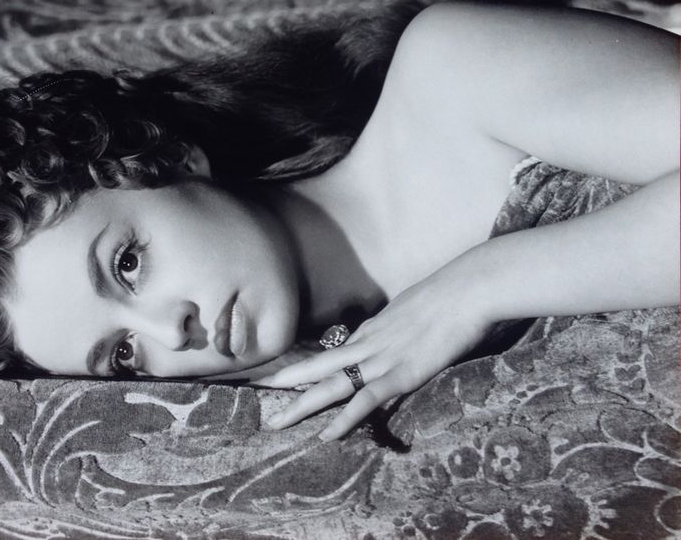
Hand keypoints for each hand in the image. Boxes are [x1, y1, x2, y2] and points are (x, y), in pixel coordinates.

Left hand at [254, 265, 493, 440]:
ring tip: (277, 422)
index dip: (309, 366)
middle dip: (287, 382)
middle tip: (258, 392)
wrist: (466, 290)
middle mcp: (367, 343)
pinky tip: (326, 435)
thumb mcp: (416, 309)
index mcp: (372, 329)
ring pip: (331, 385)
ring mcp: (381, 359)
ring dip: (301, 405)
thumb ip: (402, 326)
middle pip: (319, 367)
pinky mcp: (400, 374)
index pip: (334, 352)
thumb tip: (400, 334)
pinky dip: (344, 419)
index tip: (287, 378)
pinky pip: (364, 400)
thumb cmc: (450, 295)